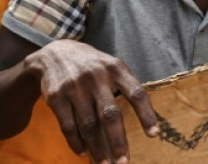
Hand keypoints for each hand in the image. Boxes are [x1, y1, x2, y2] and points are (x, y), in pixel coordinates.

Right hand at [23, 41, 157, 163]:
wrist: (54, 54)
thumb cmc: (93, 66)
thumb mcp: (112, 66)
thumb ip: (126, 86)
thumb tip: (146, 116)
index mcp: (116, 68)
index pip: (137, 93)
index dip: (146, 114)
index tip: (153, 134)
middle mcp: (97, 77)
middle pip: (110, 114)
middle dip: (118, 141)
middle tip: (124, 162)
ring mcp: (75, 87)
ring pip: (88, 125)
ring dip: (97, 148)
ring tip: (104, 163)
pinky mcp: (56, 97)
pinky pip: (68, 126)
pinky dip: (76, 142)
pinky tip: (84, 153)